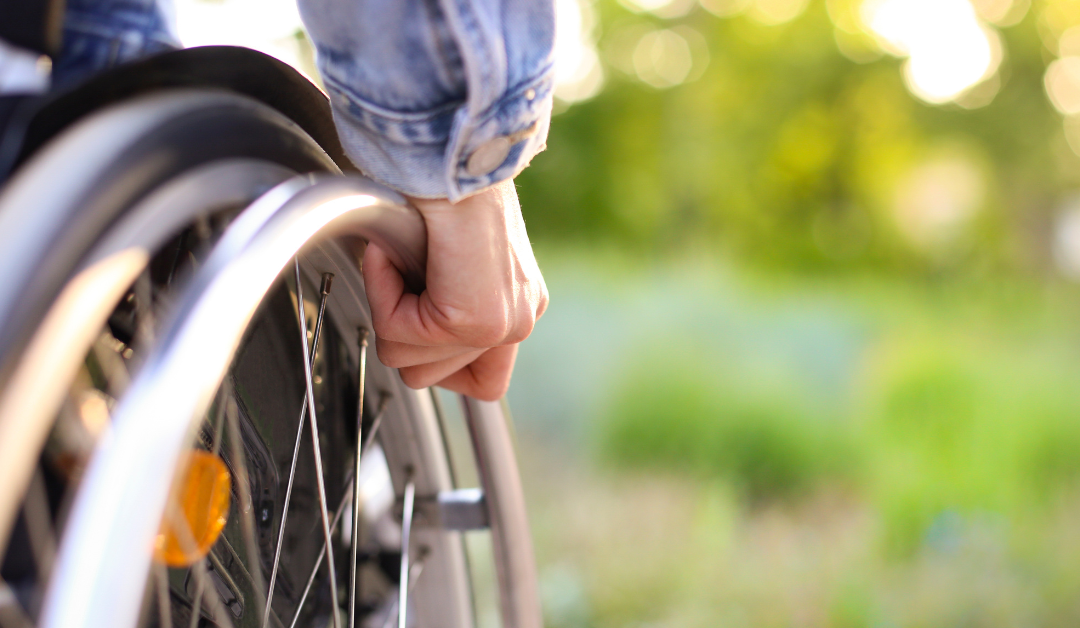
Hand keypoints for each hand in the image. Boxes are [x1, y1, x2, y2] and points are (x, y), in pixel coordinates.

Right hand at [362, 179, 548, 400]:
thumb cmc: (438, 185)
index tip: (416, 309)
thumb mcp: (447, 257)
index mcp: (518, 305)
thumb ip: (440, 302)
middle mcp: (520, 319)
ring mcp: (503, 323)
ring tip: (405, 258)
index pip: (483, 382)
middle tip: (406, 274)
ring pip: (409, 364)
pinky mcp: (474, 319)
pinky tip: (396, 252)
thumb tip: (400, 336)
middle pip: (432, 378)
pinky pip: (398, 335)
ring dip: (390, 308)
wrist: (448, 148)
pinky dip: (383, 291)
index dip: (432, 356)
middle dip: (401, 331)